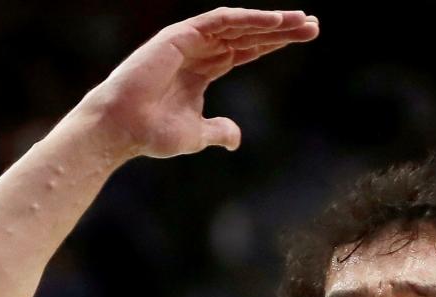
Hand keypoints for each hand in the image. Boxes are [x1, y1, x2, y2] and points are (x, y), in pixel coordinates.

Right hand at [79, 8, 317, 158]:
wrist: (121, 129)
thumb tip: (236, 138)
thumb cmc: (151, 133)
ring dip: (271, 22)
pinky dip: (248, 19)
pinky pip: (221, 21)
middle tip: (314, 26)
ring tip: (303, 21)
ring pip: (239, 25)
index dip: (274, 44)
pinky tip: (275, 20)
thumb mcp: (196, 134)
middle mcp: (199, 50)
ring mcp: (189, 40)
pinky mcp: (180, 35)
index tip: (304, 39)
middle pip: (249, 34)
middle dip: (282, 30)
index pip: (247, 50)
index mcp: (204, 69)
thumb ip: (218, 131)